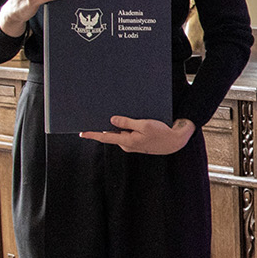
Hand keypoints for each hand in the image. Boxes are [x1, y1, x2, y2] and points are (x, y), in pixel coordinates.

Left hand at [80, 117, 194, 154]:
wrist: (175, 142)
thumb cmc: (161, 133)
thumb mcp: (144, 125)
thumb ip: (127, 123)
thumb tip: (112, 120)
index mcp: (127, 141)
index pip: (105, 138)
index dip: (93, 134)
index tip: (82, 133)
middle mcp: (127, 144)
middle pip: (112, 134)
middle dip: (107, 125)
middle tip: (102, 113)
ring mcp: (132, 144)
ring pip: (121, 133)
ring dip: (120, 125)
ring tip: (122, 114)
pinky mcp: (137, 142)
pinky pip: (128, 133)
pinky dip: (127, 127)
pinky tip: (132, 120)